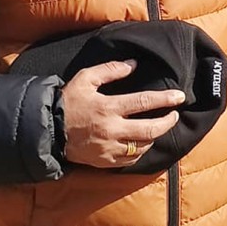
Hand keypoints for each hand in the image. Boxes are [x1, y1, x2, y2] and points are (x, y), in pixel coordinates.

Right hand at [62, 59, 184, 168]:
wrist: (46, 131)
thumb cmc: (67, 102)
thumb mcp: (85, 79)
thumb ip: (110, 70)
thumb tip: (133, 64)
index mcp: (107, 108)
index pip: (144, 102)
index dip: (165, 99)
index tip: (179, 97)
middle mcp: (111, 130)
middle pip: (150, 129)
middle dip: (168, 122)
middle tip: (174, 115)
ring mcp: (108, 148)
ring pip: (143, 146)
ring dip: (155, 136)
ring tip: (158, 127)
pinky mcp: (104, 161)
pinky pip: (131, 160)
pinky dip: (141, 151)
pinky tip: (143, 142)